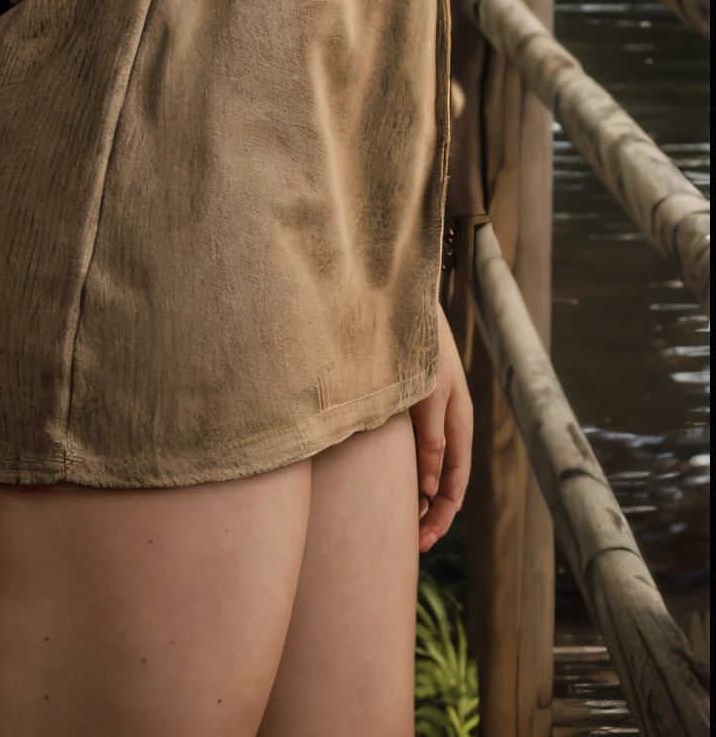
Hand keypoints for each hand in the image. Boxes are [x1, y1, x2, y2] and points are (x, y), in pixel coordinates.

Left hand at [409, 304, 471, 551]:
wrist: (402, 303)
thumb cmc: (417, 346)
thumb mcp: (427, 393)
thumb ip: (431, 438)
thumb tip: (434, 489)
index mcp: (459, 421)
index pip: (457, 481)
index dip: (442, 514)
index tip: (422, 541)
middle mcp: (448, 421)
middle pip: (446, 480)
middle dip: (432, 513)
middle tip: (412, 545)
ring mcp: (431, 414)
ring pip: (431, 467)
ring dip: (419, 495)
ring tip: (402, 522)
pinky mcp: (413, 405)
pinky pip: (415, 448)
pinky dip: (408, 471)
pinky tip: (389, 481)